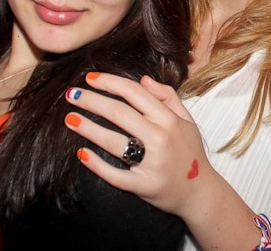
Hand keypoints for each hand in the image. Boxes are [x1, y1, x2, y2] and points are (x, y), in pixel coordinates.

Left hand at [64, 72, 214, 218]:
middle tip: (71, 95)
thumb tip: (144, 80)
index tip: (90, 78)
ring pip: (113, 141)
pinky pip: (114, 174)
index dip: (110, 82)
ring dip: (88, 128)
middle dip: (91, 101)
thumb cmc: (191, 153)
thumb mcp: (187, 120)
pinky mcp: (142, 186)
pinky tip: (82, 153)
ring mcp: (151, 163)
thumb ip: (168, 97)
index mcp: (169, 120)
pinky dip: (96, 164)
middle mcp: (160, 139)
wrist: (200, 193)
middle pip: (119, 113)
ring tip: (70, 119)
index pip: (135, 93)